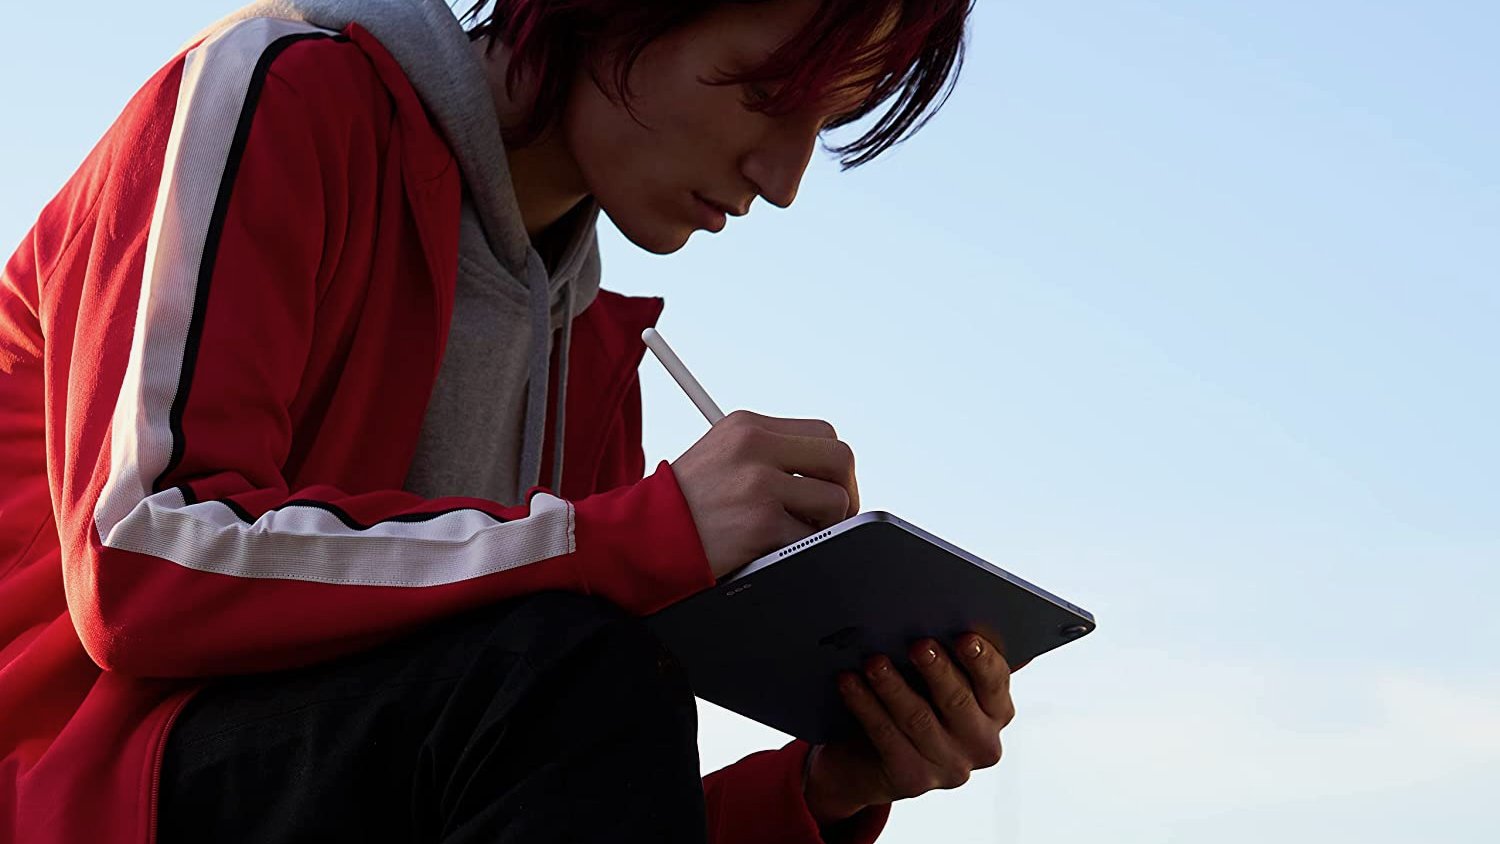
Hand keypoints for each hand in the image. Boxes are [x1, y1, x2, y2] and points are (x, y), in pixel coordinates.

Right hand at [672, 410, 858, 579]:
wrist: (640, 538)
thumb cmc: (682, 505)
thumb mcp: (720, 456)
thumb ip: (770, 455)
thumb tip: (827, 477)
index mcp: (747, 425)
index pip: (823, 431)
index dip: (833, 465)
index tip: (827, 487)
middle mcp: (755, 447)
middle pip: (839, 458)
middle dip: (845, 493)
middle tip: (831, 518)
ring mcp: (759, 484)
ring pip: (834, 502)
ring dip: (823, 527)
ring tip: (792, 536)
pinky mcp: (761, 523)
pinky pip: (809, 540)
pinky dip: (798, 552)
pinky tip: (771, 551)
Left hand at [803, 633, 1016, 823]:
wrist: (870, 760)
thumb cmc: (912, 700)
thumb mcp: (934, 680)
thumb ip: (950, 654)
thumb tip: (946, 611)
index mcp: (996, 711)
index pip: (996, 681)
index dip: (981, 659)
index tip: (965, 636)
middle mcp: (981, 743)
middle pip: (958, 700)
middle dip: (936, 670)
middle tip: (917, 644)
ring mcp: (949, 767)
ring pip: (918, 719)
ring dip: (893, 686)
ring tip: (873, 661)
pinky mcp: (913, 780)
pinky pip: (886, 737)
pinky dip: (865, 706)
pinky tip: (849, 682)